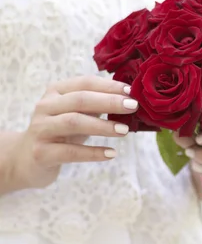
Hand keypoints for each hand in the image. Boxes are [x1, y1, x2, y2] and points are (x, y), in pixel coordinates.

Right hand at [8, 76, 138, 190]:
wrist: (26, 160)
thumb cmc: (60, 134)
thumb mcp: (77, 115)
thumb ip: (96, 106)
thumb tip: (128, 98)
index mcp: (55, 92)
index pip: (84, 83)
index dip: (108, 86)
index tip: (130, 91)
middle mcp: (45, 107)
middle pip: (80, 100)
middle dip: (109, 102)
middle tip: (133, 106)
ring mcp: (41, 129)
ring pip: (74, 122)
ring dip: (103, 126)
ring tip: (125, 131)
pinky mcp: (41, 153)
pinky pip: (70, 152)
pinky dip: (93, 153)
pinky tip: (111, 154)